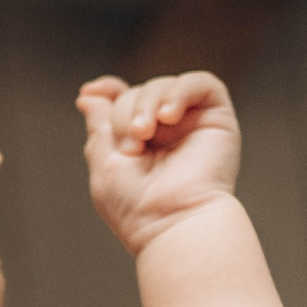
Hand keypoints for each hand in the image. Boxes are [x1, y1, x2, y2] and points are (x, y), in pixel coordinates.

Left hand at [76, 71, 241, 255]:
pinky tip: (168, 117)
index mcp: (139, 143)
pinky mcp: (217, 119)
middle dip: (124, 112)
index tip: (91, 91)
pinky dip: (178, 93)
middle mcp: (166, 132)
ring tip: (143, 136)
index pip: (123, 102)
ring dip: (145, 104)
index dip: (108, 91)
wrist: (174, 224)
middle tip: (130, 146)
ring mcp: (191, 124)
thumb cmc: (137, 208)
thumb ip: (99, 127)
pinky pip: (200, 82)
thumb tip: (89, 95)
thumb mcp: (104, 165)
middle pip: (136, 93)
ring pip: (163, 86)